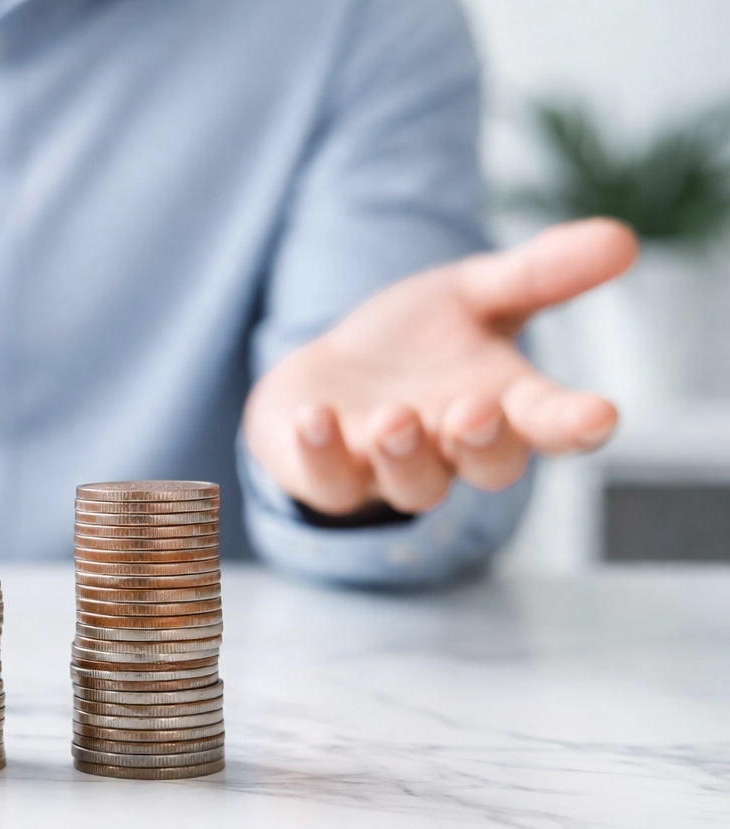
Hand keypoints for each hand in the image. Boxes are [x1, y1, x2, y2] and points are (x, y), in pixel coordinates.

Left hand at [244, 218, 636, 515]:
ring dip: (405, 455)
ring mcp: (389, 471)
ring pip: (412, 486)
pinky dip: (319, 455)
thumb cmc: (413, 344)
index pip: (553, 424)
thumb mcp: (473, 294)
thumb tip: (621, 237)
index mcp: (505, 407)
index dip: (576, 424)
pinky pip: (328, 483)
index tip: (599, 415)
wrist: (328, 376)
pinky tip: (312, 418)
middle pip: (488, 465)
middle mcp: (453, 450)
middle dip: (484, 442)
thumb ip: (539, 274)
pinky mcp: (327, 476)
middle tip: (475, 412)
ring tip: (395, 420)